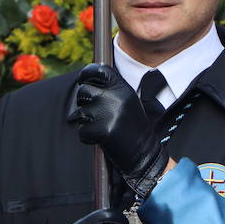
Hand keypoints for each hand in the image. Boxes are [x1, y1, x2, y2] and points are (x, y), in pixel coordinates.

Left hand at [67, 64, 167, 198]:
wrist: (144, 152)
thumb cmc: (132, 126)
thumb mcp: (127, 101)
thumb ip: (110, 89)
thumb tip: (85, 81)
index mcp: (123, 88)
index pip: (97, 71)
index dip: (86, 74)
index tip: (83, 80)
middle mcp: (116, 97)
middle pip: (83, 92)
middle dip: (84, 103)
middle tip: (97, 114)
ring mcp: (108, 113)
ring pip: (80, 112)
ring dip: (86, 122)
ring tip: (102, 127)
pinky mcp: (102, 131)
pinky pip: (82, 131)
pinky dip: (88, 137)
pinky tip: (102, 138)